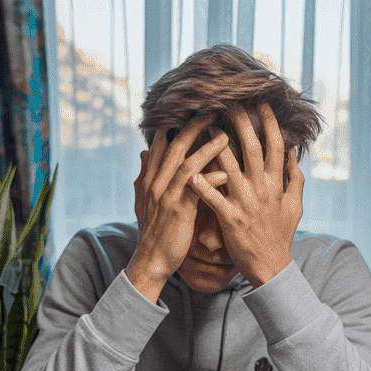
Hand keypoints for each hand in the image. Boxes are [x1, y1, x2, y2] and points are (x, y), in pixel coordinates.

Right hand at [127, 116, 228, 302]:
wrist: (151, 261)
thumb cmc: (155, 233)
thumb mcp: (145, 202)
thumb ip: (145, 176)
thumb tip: (144, 152)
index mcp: (150, 180)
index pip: (162, 146)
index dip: (176, 126)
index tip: (193, 110)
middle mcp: (156, 184)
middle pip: (175, 148)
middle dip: (193, 128)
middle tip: (212, 111)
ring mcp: (167, 197)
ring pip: (186, 165)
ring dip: (207, 149)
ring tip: (226, 137)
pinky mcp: (178, 212)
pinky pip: (195, 190)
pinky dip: (211, 180)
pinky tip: (226, 174)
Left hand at [188, 103, 303, 287]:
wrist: (271, 265)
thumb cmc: (280, 235)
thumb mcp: (295, 205)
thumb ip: (294, 178)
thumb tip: (293, 153)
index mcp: (275, 183)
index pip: (274, 145)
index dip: (269, 122)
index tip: (260, 102)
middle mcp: (261, 188)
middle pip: (251, 148)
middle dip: (240, 122)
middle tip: (228, 101)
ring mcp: (245, 203)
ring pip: (229, 167)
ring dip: (215, 145)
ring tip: (203, 126)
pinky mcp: (230, 218)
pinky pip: (214, 199)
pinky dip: (202, 186)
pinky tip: (190, 174)